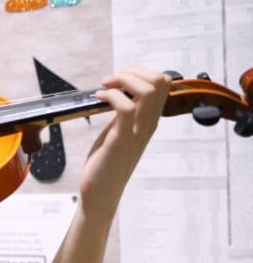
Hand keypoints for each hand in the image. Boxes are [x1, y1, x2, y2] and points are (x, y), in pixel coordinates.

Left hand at [81, 67, 170, 214]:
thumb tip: (119, 92)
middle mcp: (148, 123)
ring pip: (147, 90)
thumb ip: (124, 113)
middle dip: (132, 71)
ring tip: (104, 87)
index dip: (140, 73)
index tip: (117, 80)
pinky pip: (124, 107)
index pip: (163, 83)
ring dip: (123, 80)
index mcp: (149, 120)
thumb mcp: (119, 131)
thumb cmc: (107, 161)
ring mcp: (136, 131)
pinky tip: (98, 98)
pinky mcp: (121, 140)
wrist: (101, 191)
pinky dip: (110, 95)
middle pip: (159, 81)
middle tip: (110, 81)